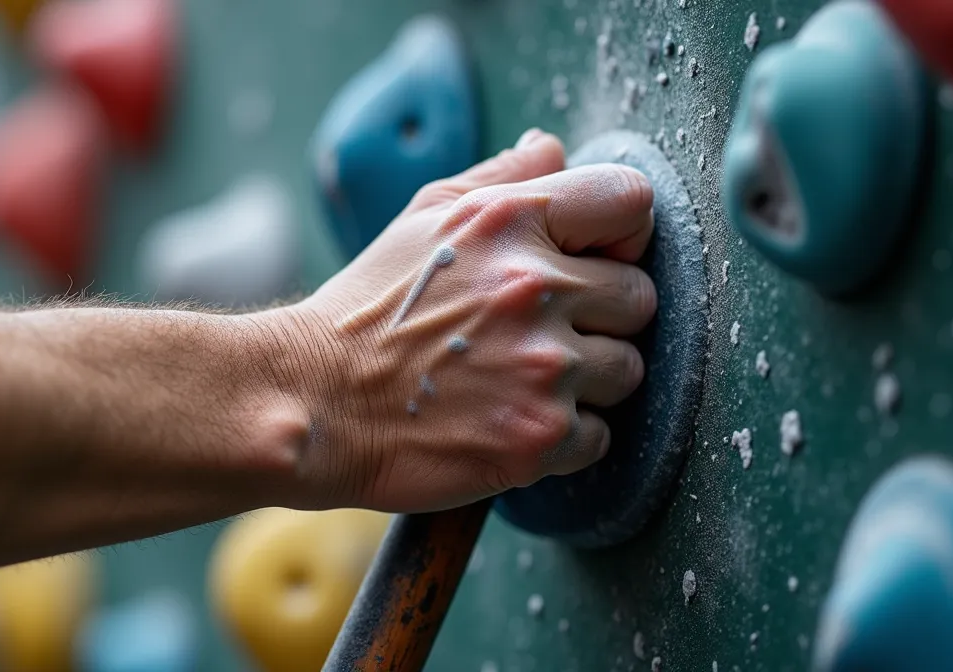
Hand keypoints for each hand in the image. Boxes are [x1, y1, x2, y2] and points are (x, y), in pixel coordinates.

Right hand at [281, 128, 657, 511]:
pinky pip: (600, 435)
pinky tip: (509, 420)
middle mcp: (534, 289)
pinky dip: (563, 437)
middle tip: (536, 333)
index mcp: (510, 222)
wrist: (314, 402)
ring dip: (584, 381)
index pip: (631, 202)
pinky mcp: (538, 436)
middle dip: (599, 317)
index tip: (591, 260)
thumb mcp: (422, 217)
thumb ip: (503, 177)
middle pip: (638, 297)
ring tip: (517, 380)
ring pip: (625, 369)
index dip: (620, 234)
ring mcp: (541, 367)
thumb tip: (555, 150)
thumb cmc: (367, 312)